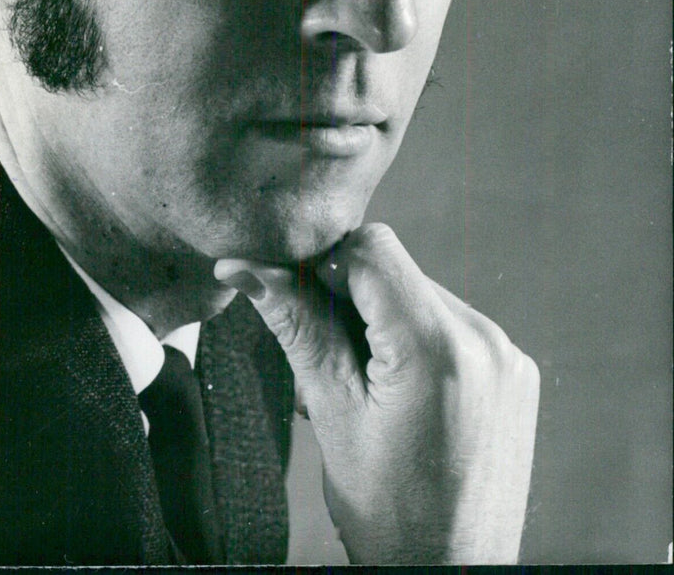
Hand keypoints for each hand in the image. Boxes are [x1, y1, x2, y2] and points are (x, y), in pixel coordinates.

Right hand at [214, 223, 538, 563]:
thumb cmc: (390, 514)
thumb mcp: (332, 414)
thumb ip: (297, 326)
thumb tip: (248, 267)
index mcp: (436, 348)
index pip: (372, 248)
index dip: (326, 266)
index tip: (301, 302)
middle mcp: (484, 339)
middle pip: (396, 273)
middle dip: (352, 303)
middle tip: (333, 366)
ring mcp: (507, 354)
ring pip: (421, 296)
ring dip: (384, 323)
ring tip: (369, 389)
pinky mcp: (515, 369)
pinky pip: (452, 325)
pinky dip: (417, 342)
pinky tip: (402, 394)